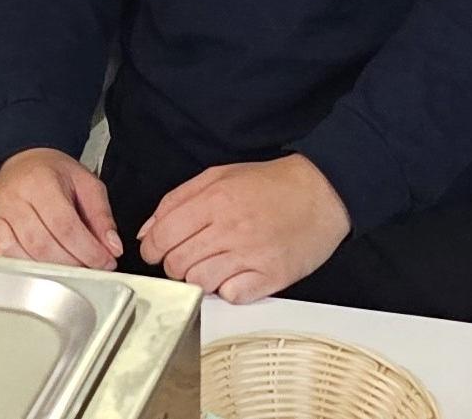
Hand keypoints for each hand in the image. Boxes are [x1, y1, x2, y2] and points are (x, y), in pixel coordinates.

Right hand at [0, 147, 123, 269]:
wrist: (20, 162)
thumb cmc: (52, 173)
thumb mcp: (85, 182)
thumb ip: (101, 215)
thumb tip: (112, 247)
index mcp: (41, 183)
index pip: (65, 225)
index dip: (87, 249)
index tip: (105, 262)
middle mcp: (16, 201)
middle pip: (45, 245)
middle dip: (73, 263)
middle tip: (93, 268)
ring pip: (26, 257)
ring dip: (55, 271)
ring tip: (76, 268)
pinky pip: (10, 260)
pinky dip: (32, 269)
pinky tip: (50, 268)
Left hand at [138, 154, 350, 300]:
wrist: (323, 191)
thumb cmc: (273, 184)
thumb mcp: (221, 175)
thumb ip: (178, 199)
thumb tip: (148, 230)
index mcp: (215, 199)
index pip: (160, 237)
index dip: (153, 248)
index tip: (161, 249)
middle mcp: (230, 228)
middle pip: (176, 264)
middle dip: (176, 264)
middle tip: (193, 255)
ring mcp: (250, 254)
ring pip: (199, 283)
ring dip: (201, 278)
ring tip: (218, 263)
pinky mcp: (270, 276)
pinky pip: (230, 296)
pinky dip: (229, 290)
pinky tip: (238, 273)